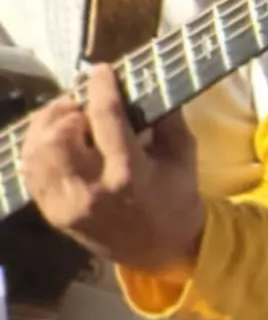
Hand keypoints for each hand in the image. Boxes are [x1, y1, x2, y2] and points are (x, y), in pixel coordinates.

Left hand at [20, 64, 203, 274]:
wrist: (159, 248)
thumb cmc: (175, 198)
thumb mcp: (183, 157)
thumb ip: (168, 120)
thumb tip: (147, 84)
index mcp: (130, 173)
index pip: (106, 119)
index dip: (101, 89)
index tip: (100, 70)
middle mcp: (92, 190)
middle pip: (58, 137)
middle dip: (65, 111)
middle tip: (78, 104)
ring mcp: (67, 204)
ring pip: (36, 154)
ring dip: (46, 129)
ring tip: (64, 120)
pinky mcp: (52, 213)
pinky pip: (31, 173)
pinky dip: (37, 151)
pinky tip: (54, 142)